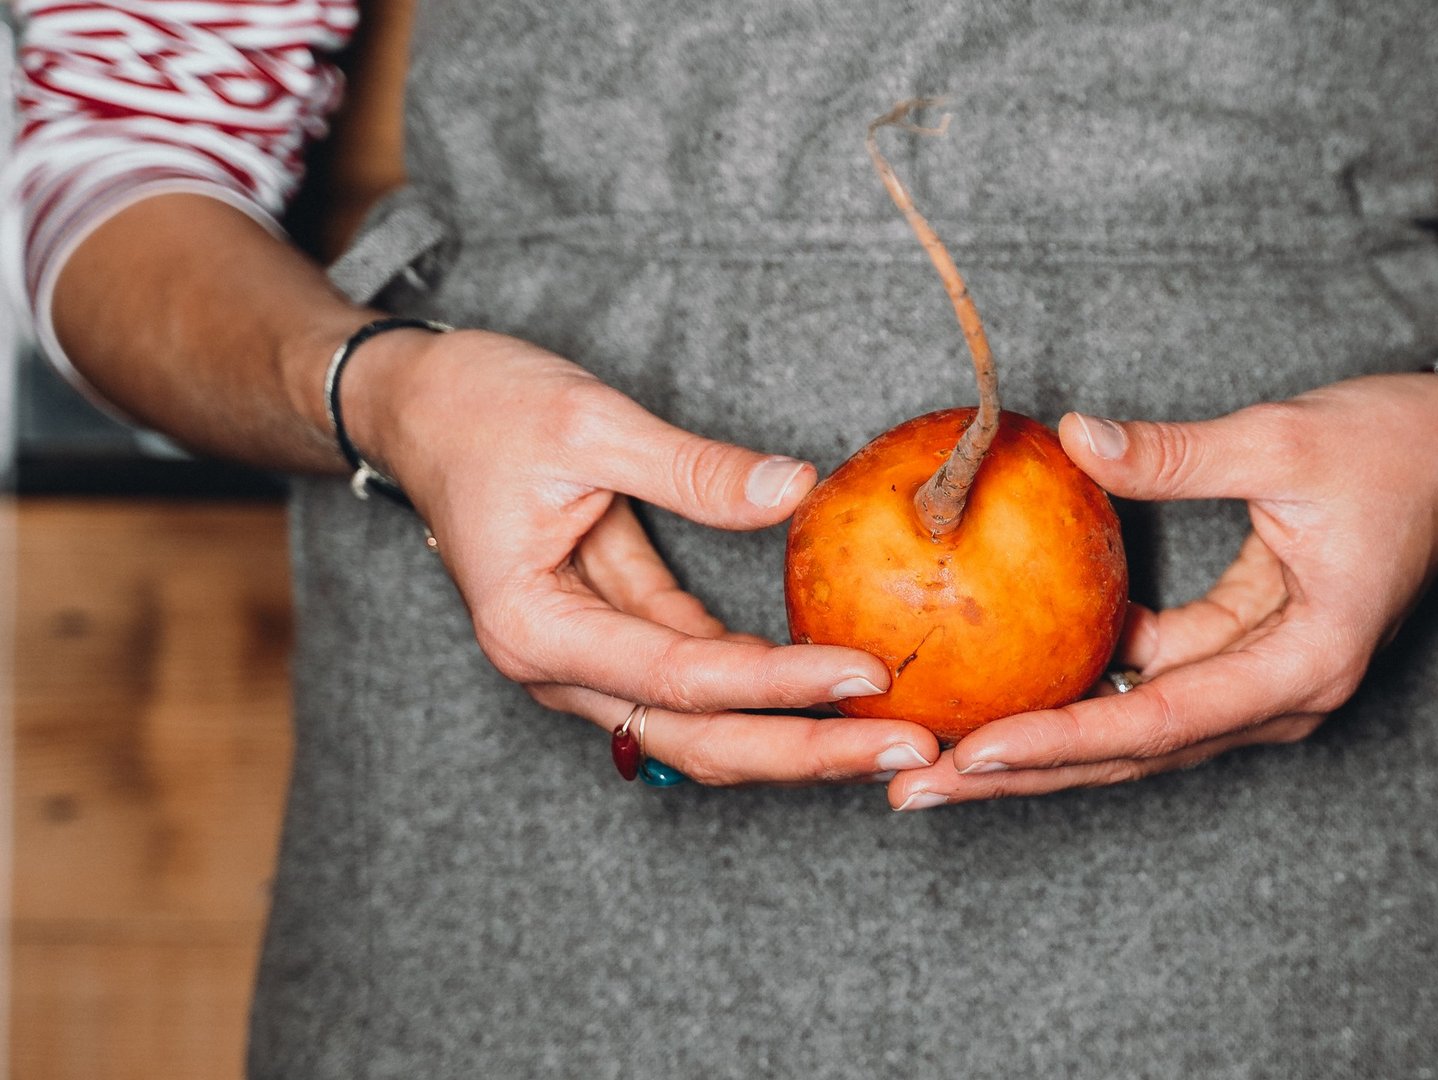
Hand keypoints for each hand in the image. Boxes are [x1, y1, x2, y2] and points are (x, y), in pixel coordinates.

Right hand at [343, 328, 940, 783]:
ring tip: (891, 733)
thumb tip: (795, 489)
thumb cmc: (480, 409)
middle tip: (910, 749)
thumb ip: (693, 469)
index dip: (780, 683)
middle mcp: (556, 666)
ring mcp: (588, 658)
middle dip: (806, 752)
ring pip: (703, 724)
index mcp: (532, 627)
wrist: (417, 404)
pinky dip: (769, 688)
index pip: (680, 677)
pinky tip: (838, 688)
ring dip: (796, 733)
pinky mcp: (617, 634)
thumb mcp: (588, 423)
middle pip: (697, 738)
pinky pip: (702, 679)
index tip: (867, 674)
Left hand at [885, 368, 1437, 808]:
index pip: (1163, 718)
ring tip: (935, 760)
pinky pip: (1148, 687)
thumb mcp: (1284, 442)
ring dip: (1039, 747)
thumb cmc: (1397, 448)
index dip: (1066, 739)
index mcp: (1306, 661)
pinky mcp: (1243, 656)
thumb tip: (1074, 441)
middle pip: (1133, 752)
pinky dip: (1076, 696)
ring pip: (1133, 733)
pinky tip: (1000, 693)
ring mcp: (1261, 683)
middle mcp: (1282, 694)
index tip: (978, 749)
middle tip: (915, 785)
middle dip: (1022, 774)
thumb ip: (1176, 455)